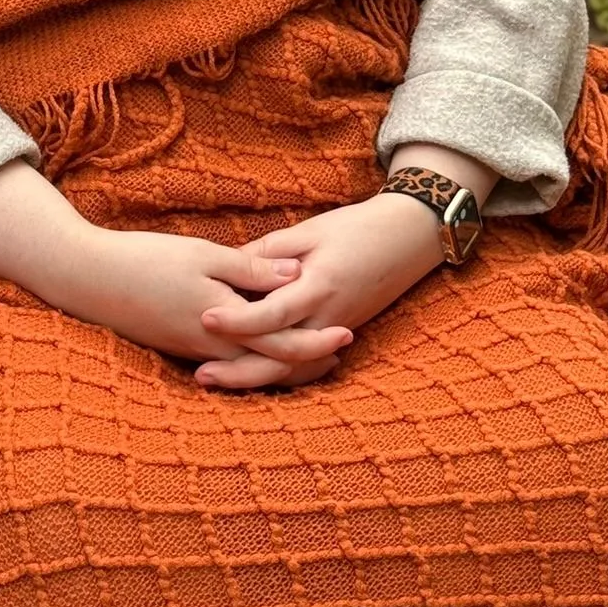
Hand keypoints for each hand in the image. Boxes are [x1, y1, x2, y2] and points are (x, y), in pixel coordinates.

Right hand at [53, 228, 353, 377]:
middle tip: (340, 350)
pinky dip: (252, 359)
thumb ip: (251, 269)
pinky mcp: (180, 347)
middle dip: (307, 360)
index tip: (346, 332)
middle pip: (270, 365)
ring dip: (281, 364)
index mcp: (222, 324)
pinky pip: (226, 361)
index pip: (281, 343)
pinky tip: (262, 347)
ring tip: (312, 354)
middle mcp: (211, 348)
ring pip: (249, 368)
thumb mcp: (203, 255)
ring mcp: (194, 352)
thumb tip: (296, 275)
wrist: (87, 279)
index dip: (316, 340)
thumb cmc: (146, 261)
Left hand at [193, 192, 446, 390]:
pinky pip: (305, 362)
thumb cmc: (357, 228)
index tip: (206, 317)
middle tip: (201, 375)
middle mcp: (329, 317)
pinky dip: (278, 372)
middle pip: (282, 357)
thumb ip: (269, 253)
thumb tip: (228, 267)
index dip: (239, 319)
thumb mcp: (310, 230)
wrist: (407, 239)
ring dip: (254, 378)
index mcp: (319, 285)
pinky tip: (248, 374)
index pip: (274, 312)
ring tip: (214, 378)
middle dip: (240, 371)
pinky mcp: (338, 333)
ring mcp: (336, 330)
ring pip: (293, 368)